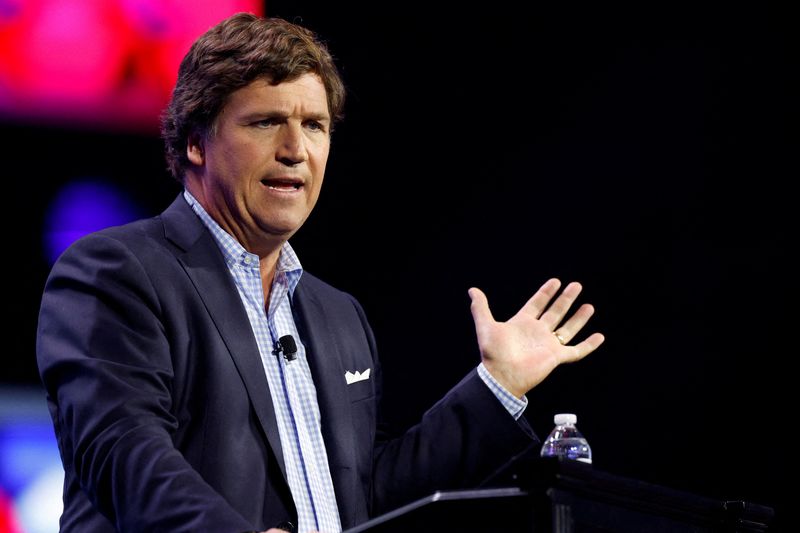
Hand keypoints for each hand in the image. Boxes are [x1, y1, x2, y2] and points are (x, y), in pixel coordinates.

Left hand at [469, 278, 604, 397]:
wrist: (502, 376)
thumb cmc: (493, 353)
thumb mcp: (486, 326)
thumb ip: (481, 308)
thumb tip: (472, 290)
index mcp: (522, 323)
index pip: (537, 304)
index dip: (546, 292)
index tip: (556, 281)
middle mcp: (537, 332)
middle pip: (555, 312)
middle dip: (566, 299)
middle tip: (577, 285)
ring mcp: (548, 344)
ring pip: (568, 328)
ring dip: (578, 318)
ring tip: (589, 306)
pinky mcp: (556, 357)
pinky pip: (576, 350)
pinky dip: (588, 345)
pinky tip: (599, 336)